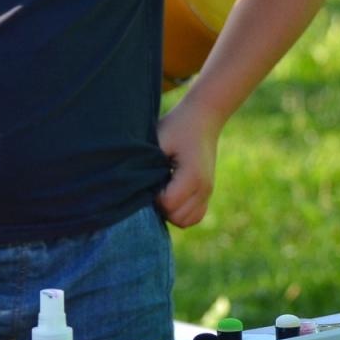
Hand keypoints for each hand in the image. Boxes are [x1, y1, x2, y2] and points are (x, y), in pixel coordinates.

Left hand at [155, 100, 220, 227]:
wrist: (203, 118)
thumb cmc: (176, 127)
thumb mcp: (158, 140)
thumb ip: (148, 164)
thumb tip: (131, 187)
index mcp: (192, 176)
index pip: (168, 205)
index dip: (153, 197)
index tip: (149, 179)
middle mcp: (204, 188)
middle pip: (177, 218)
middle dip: (160, 207)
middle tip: (153, 186)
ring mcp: (208, 192)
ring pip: (186, 221)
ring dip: (170, 212)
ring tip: (161, 190)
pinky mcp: (207, 192)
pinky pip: (194, 216)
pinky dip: (181, 213)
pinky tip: (170, 195)